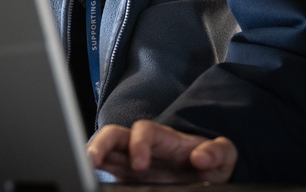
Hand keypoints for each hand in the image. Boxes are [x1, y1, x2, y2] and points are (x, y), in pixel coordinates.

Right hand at [87, 120, 236, 182]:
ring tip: (82, 167)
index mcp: (165, 139)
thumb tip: (202, 157)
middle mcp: (143, 146)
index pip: (144, 130)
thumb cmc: (212, 161)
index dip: (139, 143)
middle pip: (114, 134)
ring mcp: (131, 160)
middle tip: (91, 160)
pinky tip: (86, 176)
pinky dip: (93, 170)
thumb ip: (218, 152)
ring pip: (104, 150)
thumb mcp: (224, 155)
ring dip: (91, 155)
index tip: (140, 165)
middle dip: (100, 143)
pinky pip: (105, 168)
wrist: (207, 175)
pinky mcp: (126, 175)